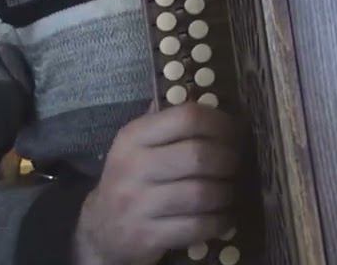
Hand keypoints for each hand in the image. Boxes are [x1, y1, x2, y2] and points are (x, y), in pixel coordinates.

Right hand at [73, 104, 240, 264]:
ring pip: (202, 193)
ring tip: (230, 191)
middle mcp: (132, 167)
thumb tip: (216, 100)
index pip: (188, 117)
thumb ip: (171, 122)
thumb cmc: (135, 178)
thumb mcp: (140, 145)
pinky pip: (197, 225)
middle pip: (199, 156)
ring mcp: (136, 204)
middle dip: (229, 161)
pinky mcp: (145, 236)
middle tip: (236, 166)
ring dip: (226, 193)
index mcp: (133, 136)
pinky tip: (223, 217)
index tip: (235, 133)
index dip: (221, 124)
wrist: (101, 229)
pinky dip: (219, 221)